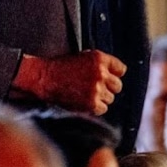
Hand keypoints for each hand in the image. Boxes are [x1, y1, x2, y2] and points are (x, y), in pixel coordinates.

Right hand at [11, 50, 125, 115]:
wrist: (45, 78)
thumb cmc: (63, 67)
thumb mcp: (85, 57)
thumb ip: (102, 64)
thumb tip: (118, 73)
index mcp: (100, 59)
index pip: (121, 70)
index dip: (113, 74)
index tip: (107, 77)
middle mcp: (101, 73)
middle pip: (118, 85)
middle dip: (108, 87)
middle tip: (95, 88)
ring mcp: (97, 89)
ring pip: (110, 98)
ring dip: (101, 98)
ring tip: (86, 94)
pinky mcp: (91, 103)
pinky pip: (103, 109)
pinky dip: (95, 108)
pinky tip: (84, 101)